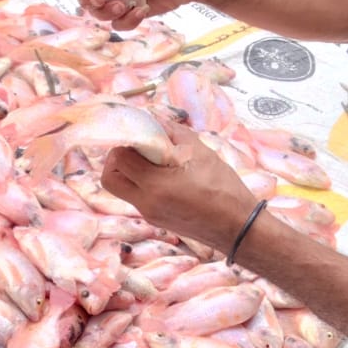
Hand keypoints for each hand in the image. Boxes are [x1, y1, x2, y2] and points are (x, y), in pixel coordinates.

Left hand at [100, 123, 253, 248]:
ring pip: (122, 189)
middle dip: (118, 160)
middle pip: (110, 179)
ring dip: (129, 172)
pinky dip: (142, 182)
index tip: (142, 136)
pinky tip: (165, 175)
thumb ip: (174, 133)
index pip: (119, 159)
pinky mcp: (155, 219)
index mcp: (155, 185)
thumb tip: (155, 120)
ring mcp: (148, 214)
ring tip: (154, 161)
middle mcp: (145, 203)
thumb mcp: (201, 153)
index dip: (127, 142)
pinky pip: (137, 197)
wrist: (238, 228)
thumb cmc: (224, 189)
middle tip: (139, 149)